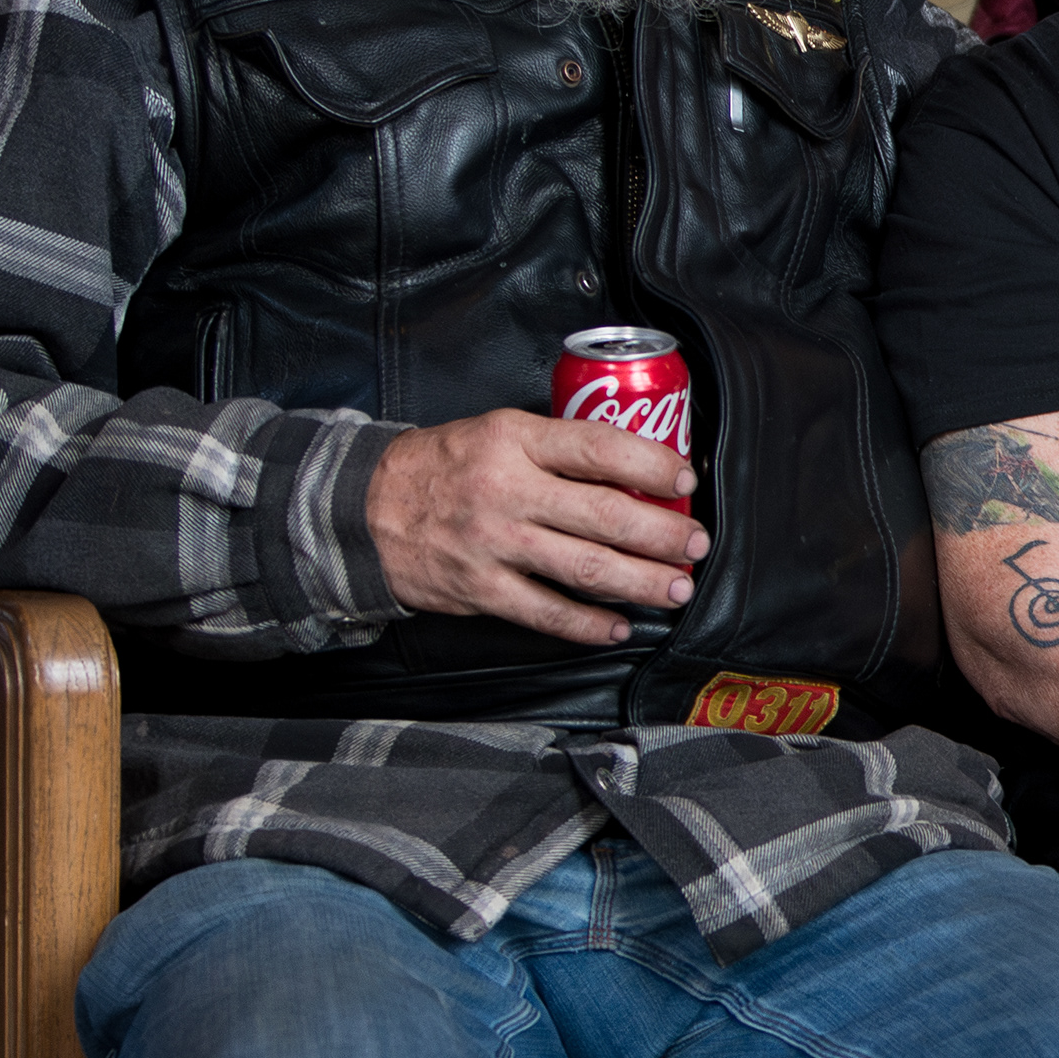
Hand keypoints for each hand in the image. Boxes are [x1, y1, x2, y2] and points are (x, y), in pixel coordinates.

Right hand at [364, 409, 705, 645]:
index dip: (653, 465)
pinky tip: (618, 626)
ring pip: (586, 569)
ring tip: (676, 587)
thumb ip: (556, 448)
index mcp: (515, 440)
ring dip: (642, 582)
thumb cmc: (444, 467)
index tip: (685, 480)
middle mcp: (507, 490)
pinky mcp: (479, 589)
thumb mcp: (496, 431)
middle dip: (665, 534)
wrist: (362, 509)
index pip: (600, 448)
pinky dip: (589, 625)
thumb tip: (636, 469)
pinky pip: (547, 612)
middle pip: (606, 515)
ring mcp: (493, 544)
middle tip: (696, 544)